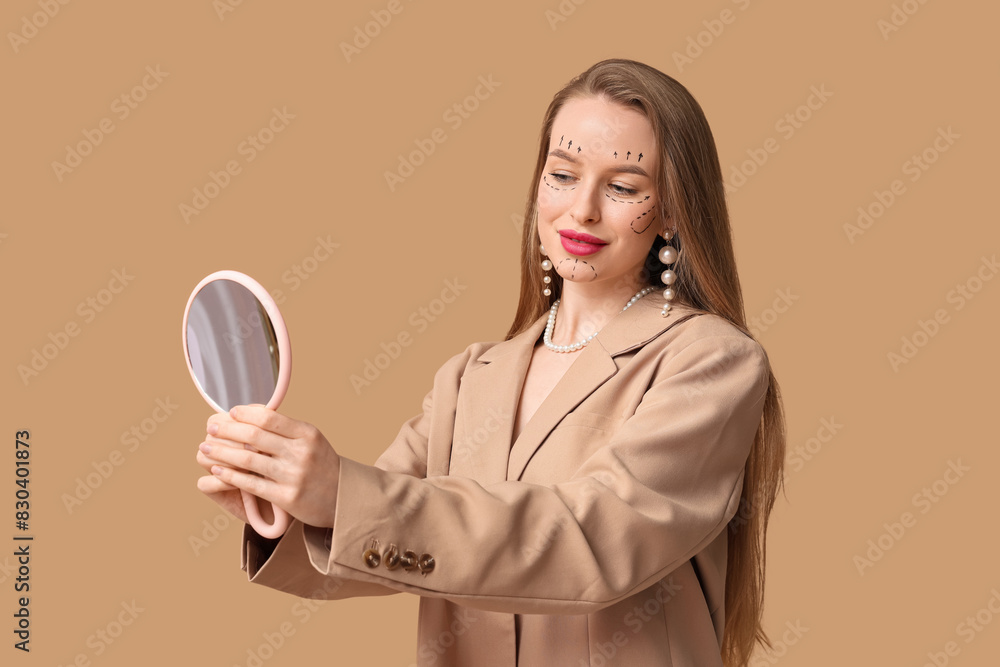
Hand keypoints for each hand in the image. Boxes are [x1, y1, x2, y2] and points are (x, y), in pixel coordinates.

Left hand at [195, 405, 340, 528]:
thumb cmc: (321, 465)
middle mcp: (301, 453)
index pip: (269, 418)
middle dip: (227, 430)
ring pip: (248, 460)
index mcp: (307, 434)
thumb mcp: (311, 440)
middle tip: (210, 427)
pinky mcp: (286, 497)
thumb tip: (250, 414)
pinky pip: (250, 483)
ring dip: (221, 452)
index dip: (245, 414)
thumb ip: (286, 429)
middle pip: (255, 436)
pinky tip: (216, 470)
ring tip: (205, 447)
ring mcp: (293, 475)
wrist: (343, 498)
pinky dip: (229, 475)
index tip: (230, 413)